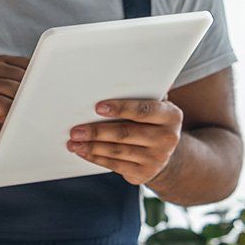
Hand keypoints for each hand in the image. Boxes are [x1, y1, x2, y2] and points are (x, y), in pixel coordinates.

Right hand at [0, 55, 29, 159]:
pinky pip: (8, 108)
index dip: (37, 86)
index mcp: (1, 64)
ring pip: (18, 95)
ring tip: (4, 116)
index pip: (32, 67)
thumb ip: (26, 86)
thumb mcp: (13, 98)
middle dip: (26, 100)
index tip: (35, 99)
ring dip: (16, 111)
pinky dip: (9, 119)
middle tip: (17, 112)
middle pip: (26, 81)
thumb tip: (50, 86)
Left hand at [67, 99, 183, 184]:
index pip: (143, 111)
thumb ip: (147, 93)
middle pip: (126, 133)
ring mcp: (156, 159)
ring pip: (117, 151)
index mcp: (171, 116)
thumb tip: (135, 71)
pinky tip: (82, 152)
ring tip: (73, 142)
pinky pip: (114, 165)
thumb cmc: (153, 123)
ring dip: (91, 146)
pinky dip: (95, 158)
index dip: (121, 108)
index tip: (98, 107)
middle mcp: (167, 138)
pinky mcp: (143, 173)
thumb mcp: (157, 107)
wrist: (166, 156)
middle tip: (76, 130)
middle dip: (97, 131)